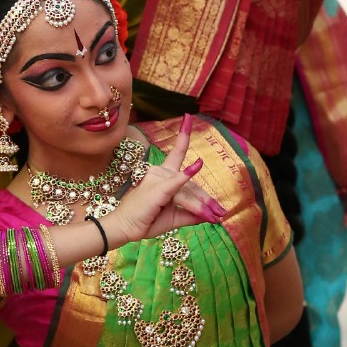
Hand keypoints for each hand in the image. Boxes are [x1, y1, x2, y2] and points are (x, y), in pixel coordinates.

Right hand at [103, 116, 226, 247]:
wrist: (125, 229)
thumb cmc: (146, 221)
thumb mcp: (173, 218)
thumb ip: (190, 215)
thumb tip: (210, 216)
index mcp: (162, 175)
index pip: (177, 154)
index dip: (183, 136)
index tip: (188, 118)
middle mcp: (159, 173)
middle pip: (191, 184)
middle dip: (206, 200)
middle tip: (221, 212)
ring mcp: (158, 179)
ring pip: (187, 191)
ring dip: (202, 205)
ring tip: (216, 216)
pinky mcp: (158, 189)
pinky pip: (176, 183)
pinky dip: (187, 175)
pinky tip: (198, 164)